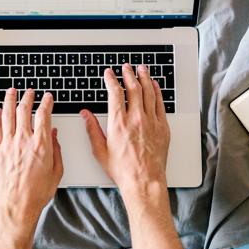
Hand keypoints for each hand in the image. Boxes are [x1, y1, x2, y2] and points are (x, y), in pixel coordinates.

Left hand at [0, 88, 63, 234]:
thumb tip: (53, 134)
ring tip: (11, 92)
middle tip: (29, 92)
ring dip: (9, 100)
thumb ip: (56, 149)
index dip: (46, 102)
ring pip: (7, 115)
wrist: (18, 205)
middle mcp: (23, 141)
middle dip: (27, 97)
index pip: (43, 115)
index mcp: (40, 144)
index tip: (48, 97)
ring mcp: (7, 145)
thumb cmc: (37, 192)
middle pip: (23, 110)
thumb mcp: (57, 170)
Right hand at [80, 63, 169, 201]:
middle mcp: (136, 119)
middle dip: (128, 74)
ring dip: (144, 78)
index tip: (109, 73)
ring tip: (141, 69)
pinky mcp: (162, 127)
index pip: (115, 93)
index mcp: (119, 123)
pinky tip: (155, 85)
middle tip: (126, 67)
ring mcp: (151, 122)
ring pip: (148, 92)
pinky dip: (157, 91)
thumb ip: (92, 129)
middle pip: (133, 88)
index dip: (111, 80)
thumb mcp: (100, 151)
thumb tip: (86, 115)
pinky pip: (160, 103)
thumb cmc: (123, 170)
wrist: (144, 181)